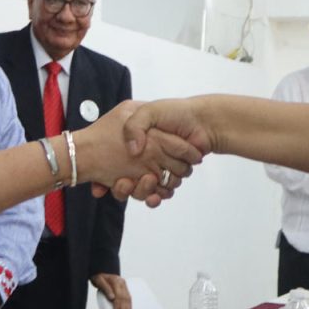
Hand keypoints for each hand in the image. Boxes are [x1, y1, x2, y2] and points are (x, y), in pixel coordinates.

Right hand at [77, 100, 201, 206]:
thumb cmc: (174, 113)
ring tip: (136, 185)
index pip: (114, 163)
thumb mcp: (147, 111)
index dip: (108, 172)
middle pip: (126, 180)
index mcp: (136, 144)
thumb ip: (134, 126)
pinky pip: (157, 194)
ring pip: (140, 190)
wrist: (202, 123)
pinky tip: (154, 196)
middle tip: (122, 181)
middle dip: (122, 185)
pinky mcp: (168, 179)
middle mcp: (143, 158)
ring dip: (138, 191)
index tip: (107, 173)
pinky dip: (154, 198)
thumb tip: (133, 151)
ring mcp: (155, 170)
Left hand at [92, 273, 130, 308]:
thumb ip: (106, 289)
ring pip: (128, 298)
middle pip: (124, 298)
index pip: (118, 295)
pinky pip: (128, 297)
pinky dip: (129, 305)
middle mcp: (122, 283)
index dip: (117, 305)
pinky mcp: (124, 288)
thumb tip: (112, 298)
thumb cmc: (98, 277)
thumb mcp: (99, 282)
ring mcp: (124, 285)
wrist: (100, 271)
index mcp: (116, 281)